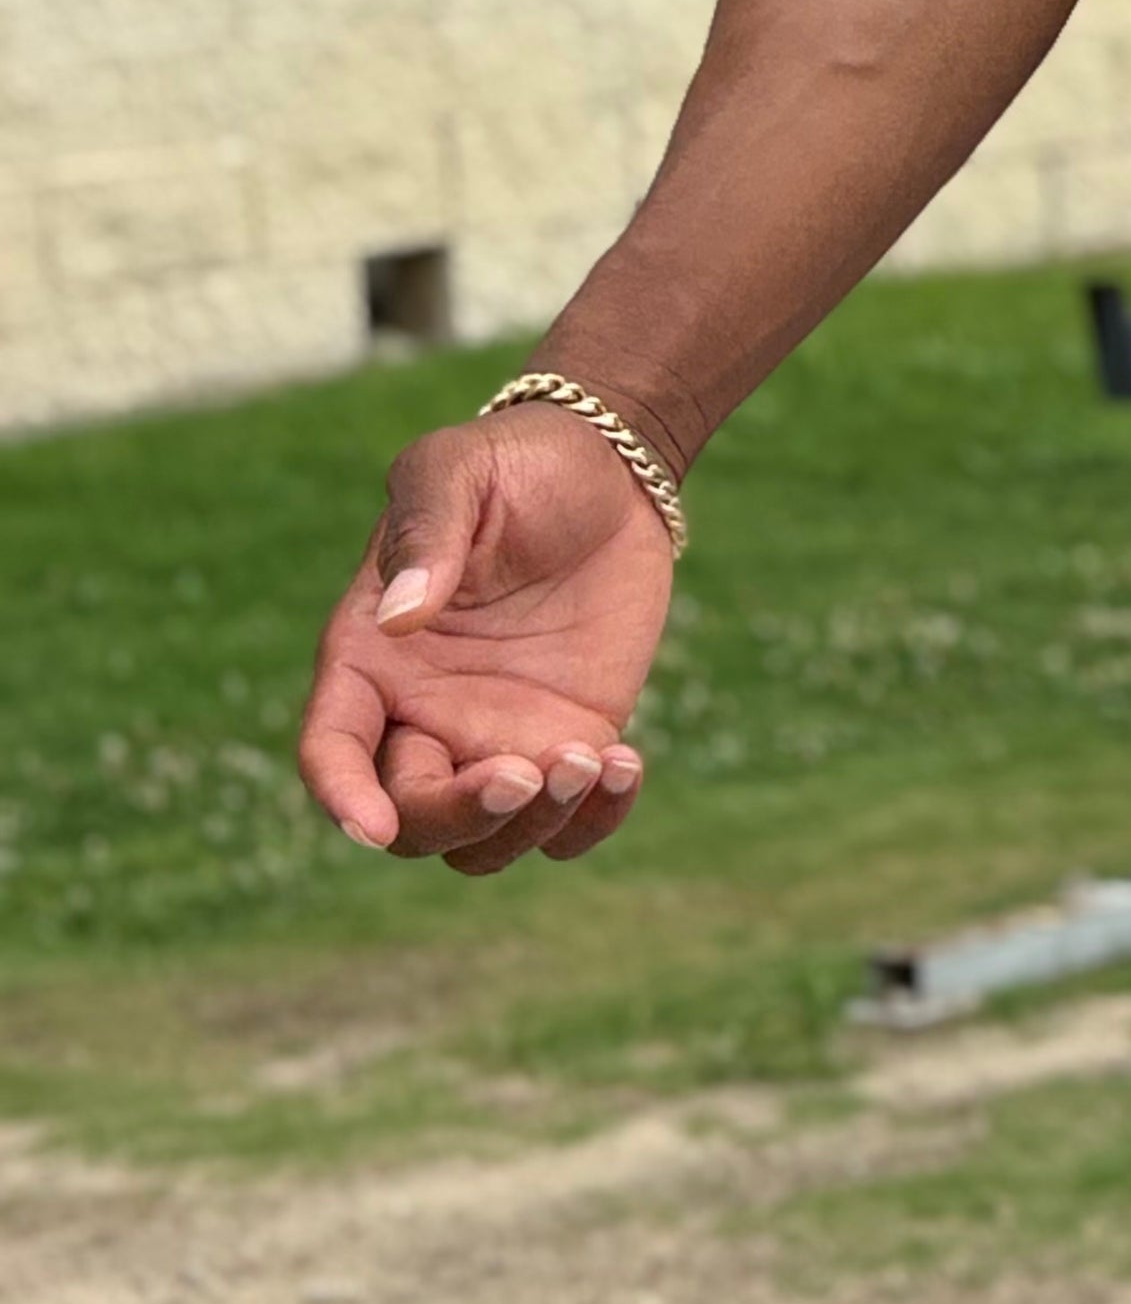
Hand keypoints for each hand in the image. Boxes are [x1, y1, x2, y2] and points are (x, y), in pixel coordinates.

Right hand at [296, 410, 677, 872]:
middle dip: (459, 815)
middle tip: (525, 771)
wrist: (606, 471)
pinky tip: (626, 763)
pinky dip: (594, 820)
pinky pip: (569, 822)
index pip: (330, 750)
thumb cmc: (512, 464)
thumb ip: (427, 533)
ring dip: (531, 825)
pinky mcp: (568, 740)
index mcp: (368, 657)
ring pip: (485, 840)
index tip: (371, 826)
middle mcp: (420, 713)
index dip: (340, 798)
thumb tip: (401, 618)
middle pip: (410, 819)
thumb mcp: (457, 469)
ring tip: (592, 757)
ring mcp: (495, 736)